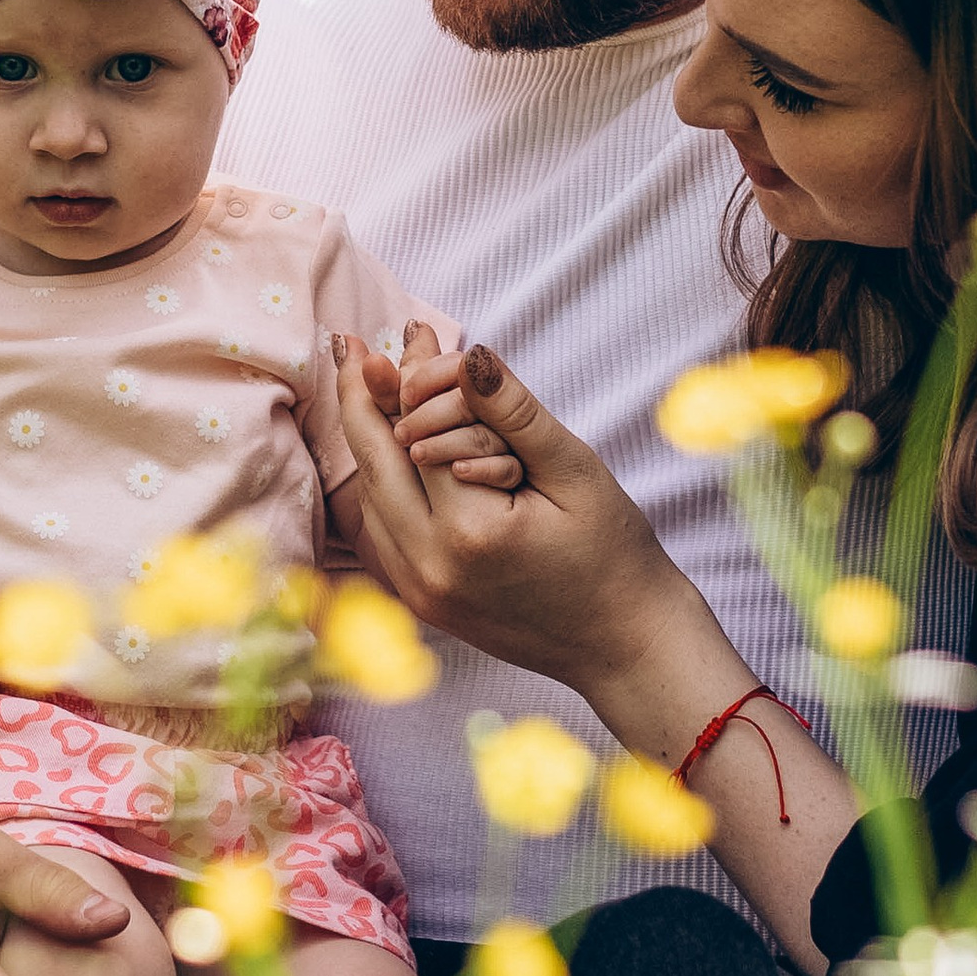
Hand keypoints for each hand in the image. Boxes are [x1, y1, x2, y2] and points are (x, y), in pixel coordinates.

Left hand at [335, 331, 672, 677]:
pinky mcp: (422, 606)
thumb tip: (469, 355)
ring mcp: (419, 594)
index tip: (415, 328)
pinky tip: (394, 449)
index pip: (417, 431)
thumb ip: (514, 411)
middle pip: (372, 464)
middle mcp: (428, 568)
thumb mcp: (574, 470)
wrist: (625, 646)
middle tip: (352, 343)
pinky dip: (382, 485)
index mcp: (469, 533)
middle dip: (360, 397)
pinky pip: (383, 533)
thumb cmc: (612, 555)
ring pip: (369, 499)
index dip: (413, 374)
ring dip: (369, 441)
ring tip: (374, 384)